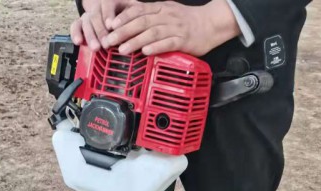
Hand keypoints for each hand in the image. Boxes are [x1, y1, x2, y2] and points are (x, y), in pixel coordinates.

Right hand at [70, 0, 137, 50]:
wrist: (111, 7)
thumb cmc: (123, 11)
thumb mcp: (130, 8)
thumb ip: (133, 13)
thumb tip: (139, 22)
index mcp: (110, 0)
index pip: (107, 4)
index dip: (108, 15)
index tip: (111, 26)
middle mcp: (97, 7)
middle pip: (95, 16)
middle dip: (100, 31)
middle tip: (105, 44)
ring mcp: (88, 15)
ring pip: (86, 22)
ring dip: (90, 36)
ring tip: (95, 48)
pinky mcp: (80, 22)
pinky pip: (75, 26)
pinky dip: (75, 34)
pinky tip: (79, 42)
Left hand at [102, 0, 240, 55]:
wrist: (211, 24)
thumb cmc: (184, 21)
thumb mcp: (165, 12)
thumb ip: (147, 16)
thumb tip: (125, 20)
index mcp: (160, 8)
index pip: (138, 10)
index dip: (123, 17)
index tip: (109, 25)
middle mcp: (166, 16)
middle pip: (141, 22)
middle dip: (123, 31)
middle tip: (109, 41)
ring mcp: (175, 28)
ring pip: (152, 33)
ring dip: (135, 41)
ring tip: (122, 50)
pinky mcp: (183, 41)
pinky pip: (167, 43)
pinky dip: (155, 47)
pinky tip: (145, 52)